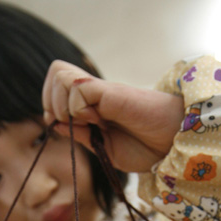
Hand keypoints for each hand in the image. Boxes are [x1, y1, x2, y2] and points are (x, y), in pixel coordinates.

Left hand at [42, 61, 183, 172]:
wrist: (171, 145)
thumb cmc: (145, 147)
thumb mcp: (103, 147)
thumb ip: (80, 136)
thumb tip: (53, 123)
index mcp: (91, 104)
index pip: (56, 85)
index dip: (49, 104)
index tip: (59, 125)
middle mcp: (94, 93)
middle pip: (56, 73)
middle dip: (50, 102)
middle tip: (69, 122)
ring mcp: (102, 90)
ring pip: (61, 77)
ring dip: (63, 105)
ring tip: (86, 122)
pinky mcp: (111, 92)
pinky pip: (78, 89)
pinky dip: (78, 109)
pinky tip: (97, 120)